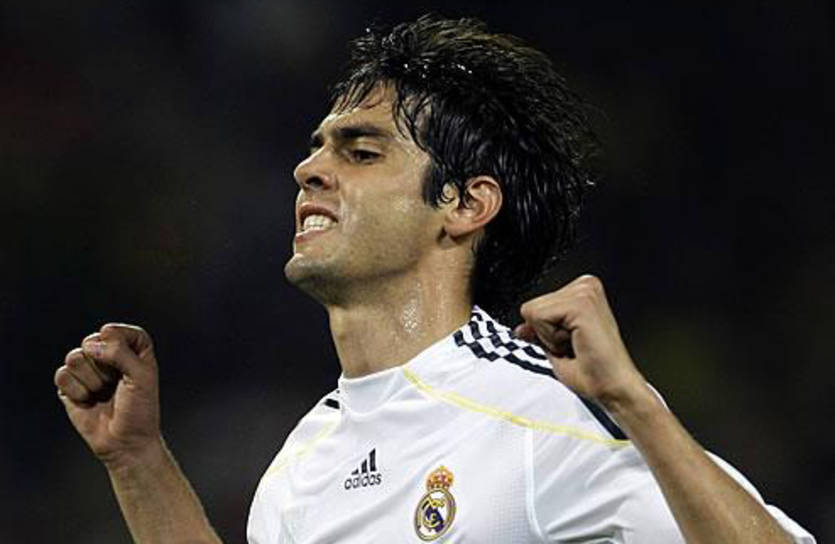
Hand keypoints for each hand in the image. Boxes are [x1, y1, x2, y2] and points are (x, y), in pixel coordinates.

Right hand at [54, 324, 160, 467]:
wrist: (125, 442)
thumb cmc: (140, 409)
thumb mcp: (141, 376)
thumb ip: (120, 353)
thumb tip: (90, 346)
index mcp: (132, 350)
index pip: (119, 330)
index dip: (117, 338)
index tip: (125, 357)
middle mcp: (108, 357)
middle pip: (92, 341)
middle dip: (102, 365)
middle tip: (115, 384)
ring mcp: (88, 371)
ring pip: (74, 357)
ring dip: (90, 379)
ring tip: (102, 393)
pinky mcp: (70, 387)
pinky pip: (62, 375)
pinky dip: (76, 390)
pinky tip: (88, 401)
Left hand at [514, 275, 646, 408]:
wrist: (612, 388)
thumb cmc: (593, 372)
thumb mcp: (555, 347)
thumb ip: (538, 331)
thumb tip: (521, 328)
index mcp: (582, 292)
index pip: (534, 305)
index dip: (544, 332)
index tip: (570, 343)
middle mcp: (585, 286)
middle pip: (531, 306)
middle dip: (546, 334)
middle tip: (574, 347)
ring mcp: (584, 292)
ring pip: (533, 312)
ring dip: (550, 338)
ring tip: (577, 346)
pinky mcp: (581, 303)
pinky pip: (539, 318)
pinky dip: (551, 339)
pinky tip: (576, 344)